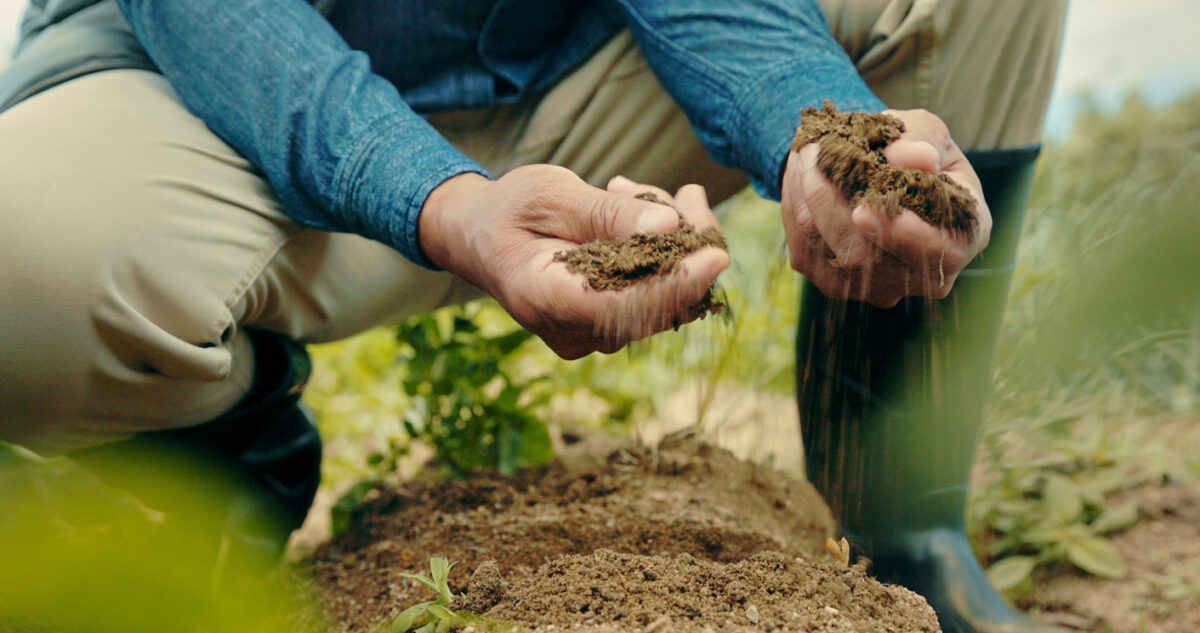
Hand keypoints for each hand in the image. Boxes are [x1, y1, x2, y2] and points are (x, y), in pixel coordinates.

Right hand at [419, 165, 729, 358]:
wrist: (477, 234)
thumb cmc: (508, 209)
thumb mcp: (550, 194)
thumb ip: (605, 214)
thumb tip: (668, 227)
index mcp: (545, 300)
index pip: (625, 307)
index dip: (677, 284)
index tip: (717, 253)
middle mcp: (571, 331)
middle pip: (655, 306)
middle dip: (687, 247)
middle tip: (689, 192)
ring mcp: (589, 334)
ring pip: (662, 300)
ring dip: (674, 244)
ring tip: (639, 192)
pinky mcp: (606, 325)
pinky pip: (653, 296)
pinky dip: (662, 254)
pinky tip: (640, 212)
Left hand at [781, 109, 990, 307]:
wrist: (876, 168)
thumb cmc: (913, 148)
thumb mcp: (927, 130)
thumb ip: (922, 139)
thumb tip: (914, 158)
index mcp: (964, 236)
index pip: (941, 253)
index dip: (903, 236)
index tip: (864, 210)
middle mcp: (923, 275)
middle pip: (867, 255)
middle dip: (831, 200)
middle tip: (813, 152)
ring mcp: (877, 287)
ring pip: (828, 251)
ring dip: (807, 197)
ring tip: (807, 154)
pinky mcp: (835, 285)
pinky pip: (805, 251)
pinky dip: (796, 208)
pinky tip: (801, 176)